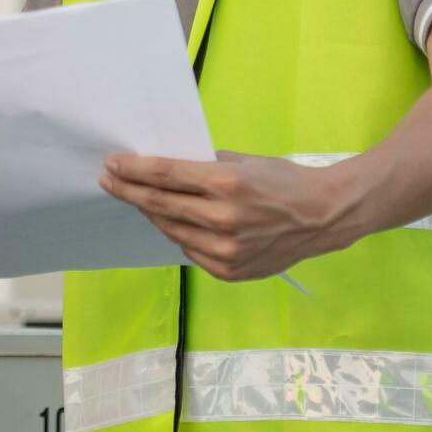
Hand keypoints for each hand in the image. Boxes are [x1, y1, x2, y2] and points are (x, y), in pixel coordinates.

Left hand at [99, 150, 354, 284]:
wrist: (322, 217)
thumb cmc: (283, 182)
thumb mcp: (243, 161)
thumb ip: (204, 166)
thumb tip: (165, 167)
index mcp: (227, 184)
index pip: (166, 175)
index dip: (134, 170)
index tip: (112, 165)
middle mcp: (224, 219)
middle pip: (160, 205)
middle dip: (130, 191)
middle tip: (109, 181)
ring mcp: (226, 249)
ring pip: (171, 230)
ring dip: (153, 214)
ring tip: (142, 201)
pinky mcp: (229, 270)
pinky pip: (191, 250)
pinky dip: (181, 234)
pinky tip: (178, 223)